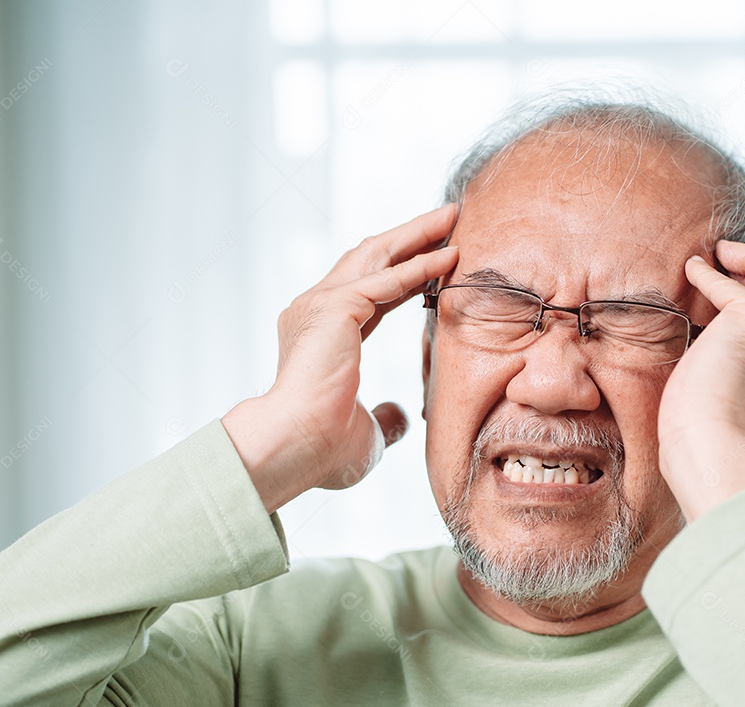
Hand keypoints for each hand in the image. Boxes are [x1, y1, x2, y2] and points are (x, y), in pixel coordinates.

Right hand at [222, 206, 458, 512]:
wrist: (292, 449)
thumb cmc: (320, 450)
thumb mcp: (364, 432)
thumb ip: (384, 418)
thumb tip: (402, 416)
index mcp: (321, 335)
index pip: (370, 292)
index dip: (405, 274)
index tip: (438, 258)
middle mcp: (315, 311)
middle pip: (371, 259)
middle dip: (410, 237)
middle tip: (448, 218)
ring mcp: (321, 305)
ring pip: (376, 256)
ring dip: (416, 235)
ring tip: (451, 217)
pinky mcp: (334, 308)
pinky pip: (386, 281)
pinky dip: (419, 266)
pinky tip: (448, 256)